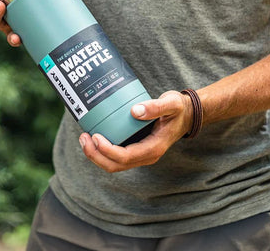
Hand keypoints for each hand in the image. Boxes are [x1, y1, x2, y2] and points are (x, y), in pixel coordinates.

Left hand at [79, 90, 193, 172]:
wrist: (186, 115)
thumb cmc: (178, 109)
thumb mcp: (172, 103)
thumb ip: (156, 106)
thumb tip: (134, 111)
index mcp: (154, 148)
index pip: (126, 157)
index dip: (107, 150)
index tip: (96, 136)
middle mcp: (146, 156)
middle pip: (116, 165)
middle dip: (96, 155)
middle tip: (83, 137)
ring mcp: (141, 154)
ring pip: (114, 164)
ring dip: (96, 154)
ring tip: (84, 137)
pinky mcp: (136, 149)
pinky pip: (116, 156)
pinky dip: (103, 150)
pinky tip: (95, 136)